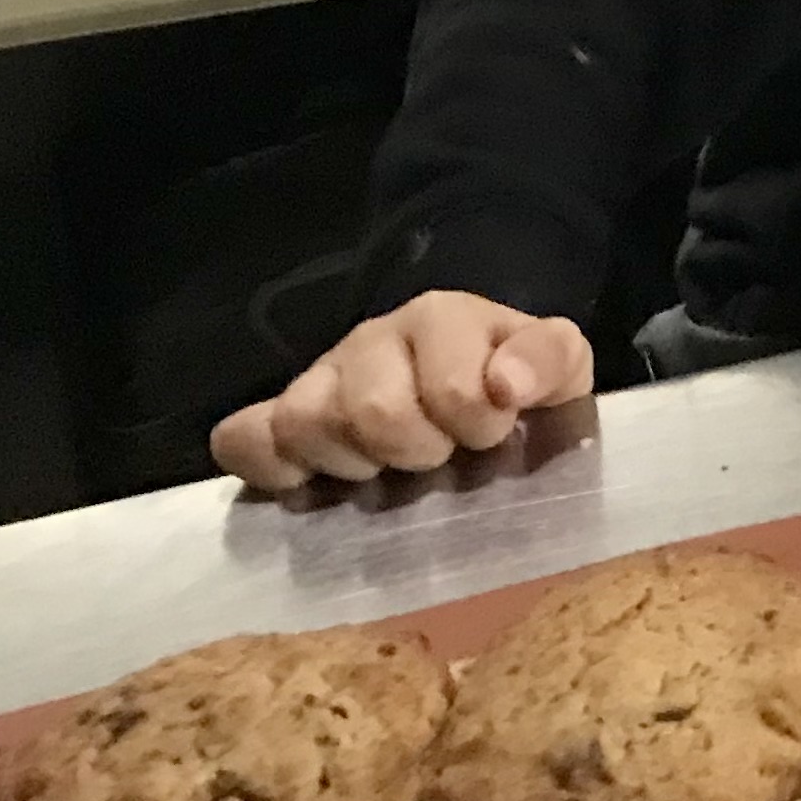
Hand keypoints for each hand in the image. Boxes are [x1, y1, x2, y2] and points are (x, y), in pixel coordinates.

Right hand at [210, 293, 594, 494]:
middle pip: (372, 411)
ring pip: (304, 422)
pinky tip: (309, 480)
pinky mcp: (277, 414)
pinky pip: (243, 438)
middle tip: (439, 454)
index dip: (479, 422)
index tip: (495, 431)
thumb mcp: (557, 369)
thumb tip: (506, 382)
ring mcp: (321, 375)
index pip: (452, 386)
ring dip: (351, 461)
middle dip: (417, 449)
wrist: (468, 385)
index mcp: (444, 319)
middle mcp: (374, 338)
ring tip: (385, 465)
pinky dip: (269, 466)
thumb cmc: (512, 387)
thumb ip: (549, 362)